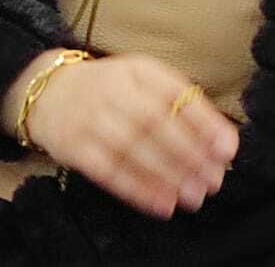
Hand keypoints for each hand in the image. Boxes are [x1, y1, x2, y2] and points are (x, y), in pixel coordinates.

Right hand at [5, 50, 239, 218]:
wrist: (47, 90)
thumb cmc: (110, 89)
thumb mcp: (142, 79)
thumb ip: (181, 104)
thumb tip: (224, 142)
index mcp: (135, 71)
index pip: (174, 93)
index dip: (204, 123)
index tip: (227, 150)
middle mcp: (110, 89)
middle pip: (153, 122)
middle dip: (188, 155)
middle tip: (212, 181)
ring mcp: (88, 117)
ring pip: (131, 149)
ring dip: (166, 176)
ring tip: (192, 197)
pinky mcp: (72, 144)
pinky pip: (106, 170)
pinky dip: (136, 189)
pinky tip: (160, 204)